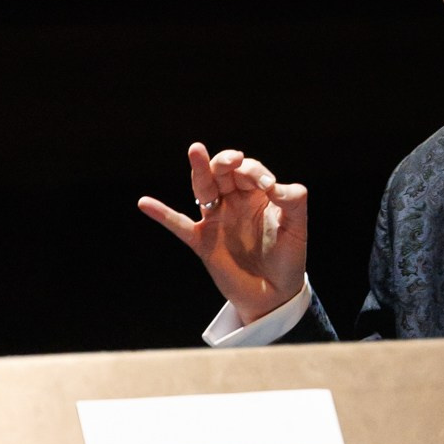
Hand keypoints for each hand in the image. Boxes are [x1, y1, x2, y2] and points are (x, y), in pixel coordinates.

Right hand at [138, 143, 307, 323]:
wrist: (275, 295)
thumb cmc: (288, 258)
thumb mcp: (297, 228)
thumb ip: (293, 201)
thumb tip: (274, 185)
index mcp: (257, 194)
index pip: (249, 171)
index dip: (256, 172)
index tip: (268, 186)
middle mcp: (234, 201)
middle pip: (222, 172)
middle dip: (226, 161)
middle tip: (233, 160)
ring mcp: (216, 220)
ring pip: (203, 189)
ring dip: (199, 170)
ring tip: (196, 149)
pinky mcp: (203, 242)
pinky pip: (179, 225)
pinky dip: (162, 214)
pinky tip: (145, 203)